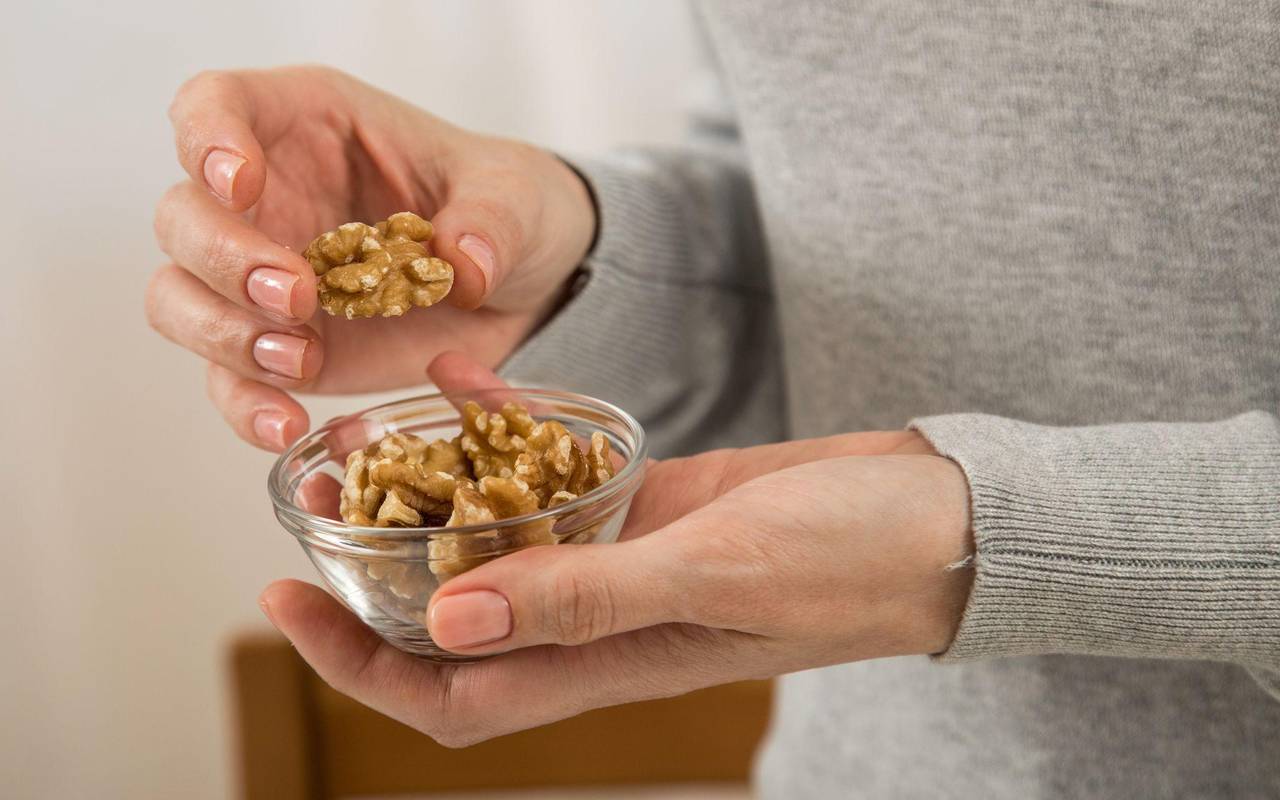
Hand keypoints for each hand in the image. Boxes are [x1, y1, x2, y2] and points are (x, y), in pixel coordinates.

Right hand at [145, 67, 594, 450]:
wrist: (525, 290)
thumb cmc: (506, 210)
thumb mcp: (518, 197)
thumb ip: (491, 220)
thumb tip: (461, 268)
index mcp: (309, 126)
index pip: (216, 105)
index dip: (207, 138)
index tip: (240, 183)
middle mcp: (267, 198)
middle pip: (183, 215)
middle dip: (223, 259)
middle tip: (299, 297)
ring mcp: (262, 278)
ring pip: (179, 298)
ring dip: (223, 334)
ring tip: (301, 361)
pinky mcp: (279, 348)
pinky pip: (228, 379)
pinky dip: (246, 406)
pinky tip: (287, 426)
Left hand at [259, 354, 973, 747]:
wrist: (935, 518)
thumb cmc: (845, 561)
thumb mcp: (710, 575)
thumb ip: (584, 599)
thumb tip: (445, 623)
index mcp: (608, 662)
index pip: (452, 694)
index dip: (359, 664)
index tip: (283, 603)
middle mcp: (602, 619)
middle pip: (456, 617)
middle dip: (372, 573)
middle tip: (314, 501)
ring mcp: (626, 556)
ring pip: (502, 541)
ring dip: (432, 501)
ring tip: (368, 443)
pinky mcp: (655, 500)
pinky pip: (560, 474)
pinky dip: (512, 436)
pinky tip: (472, 383)